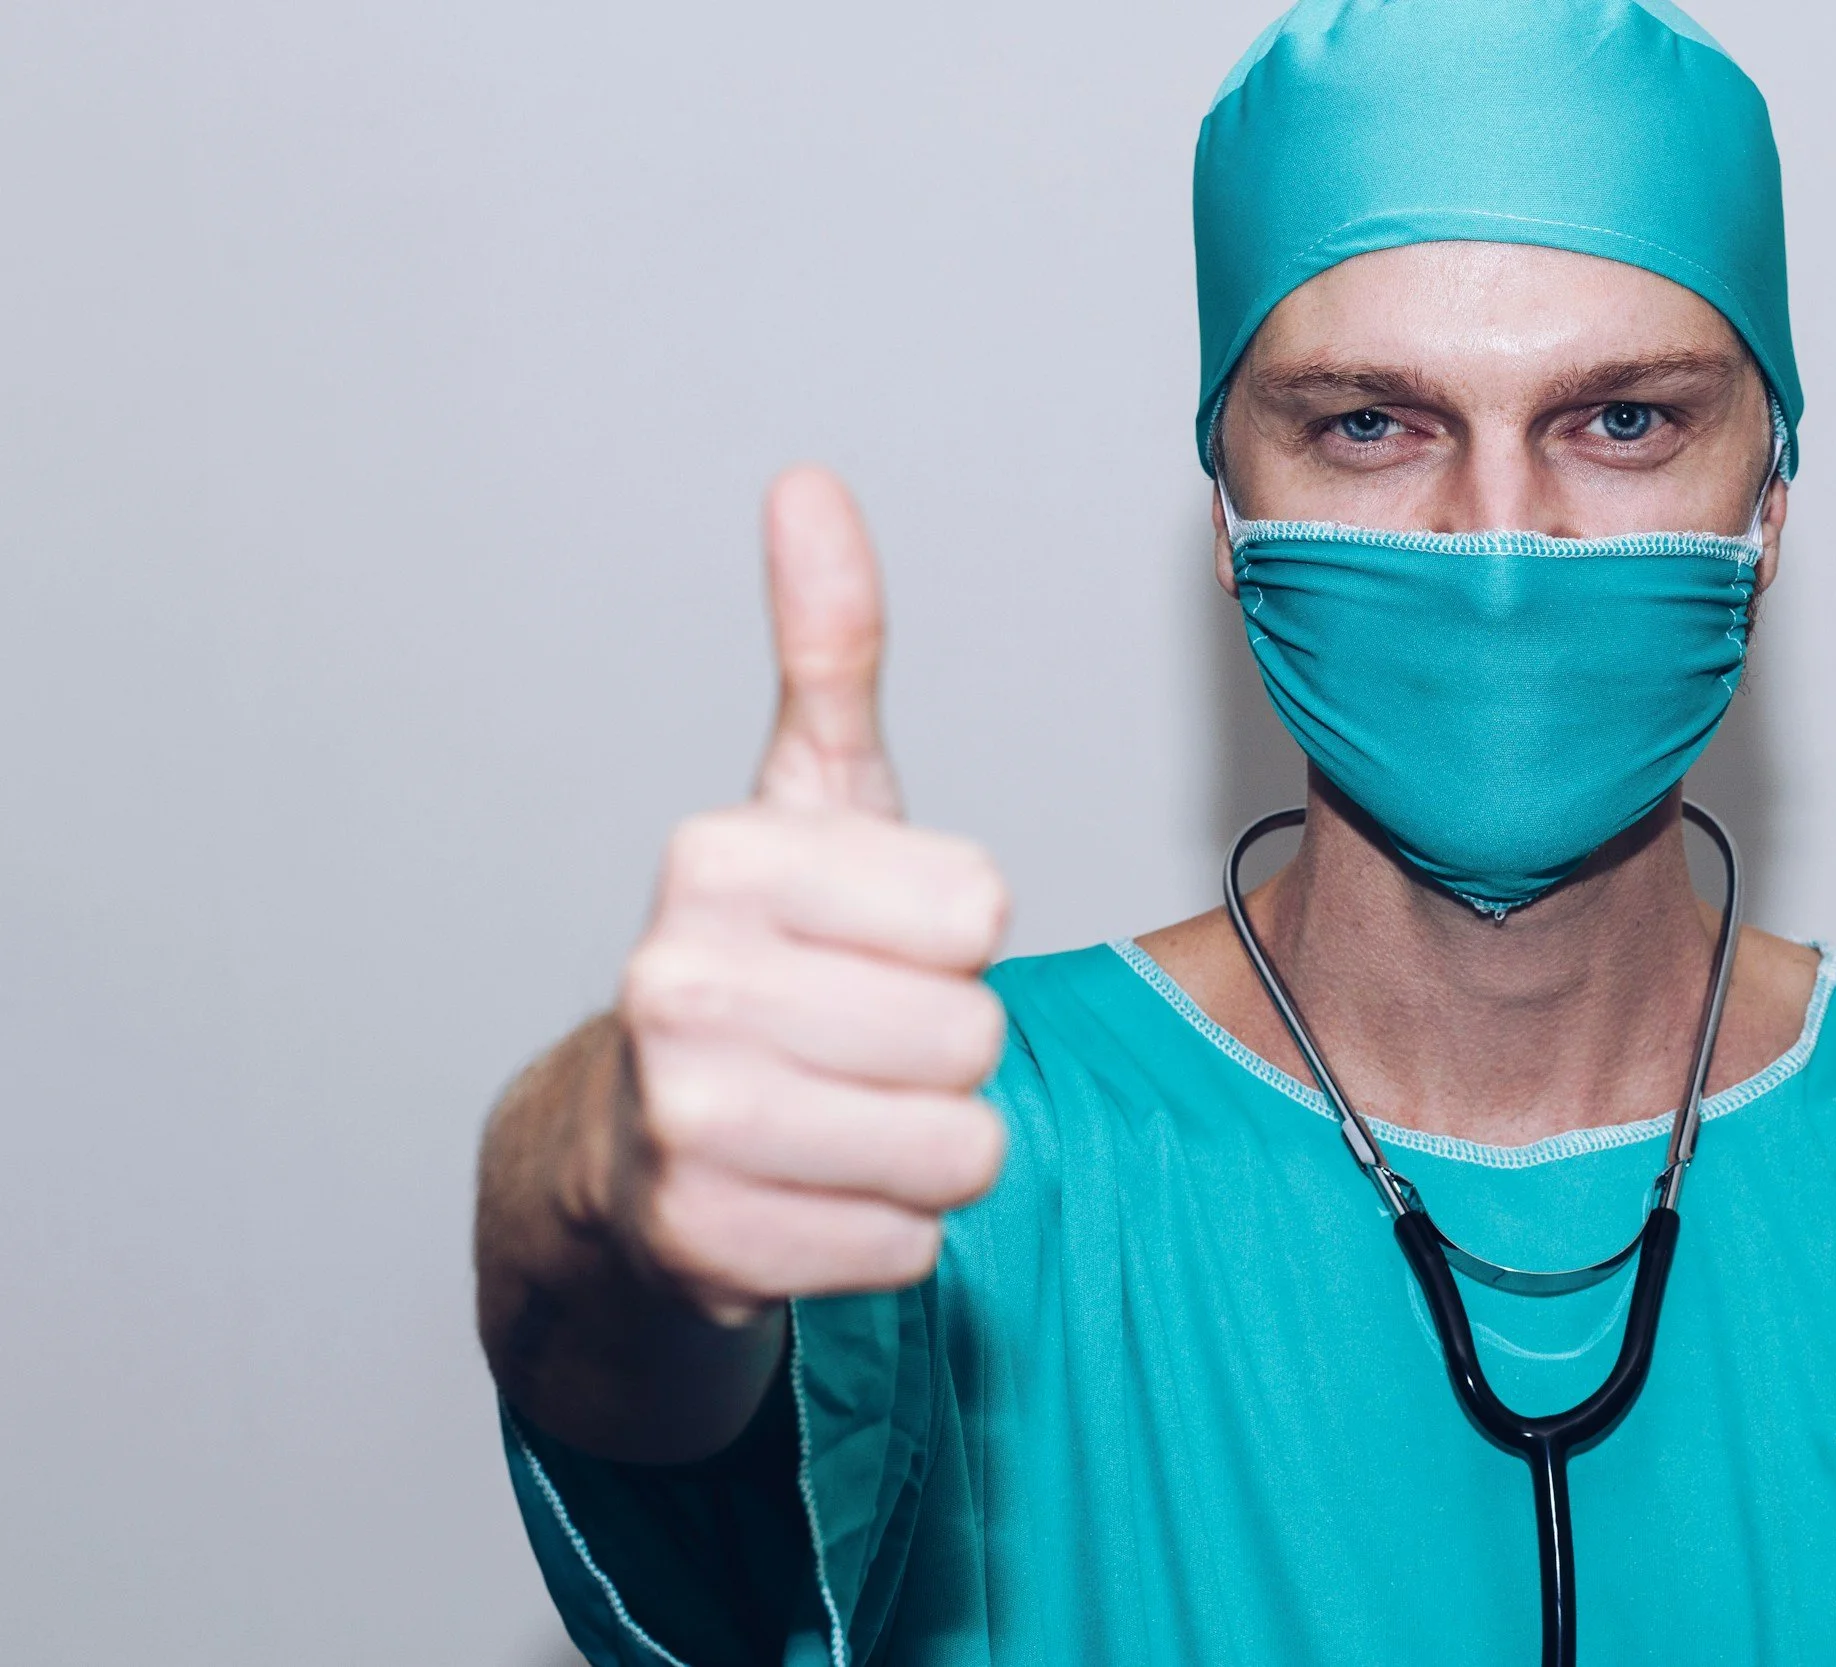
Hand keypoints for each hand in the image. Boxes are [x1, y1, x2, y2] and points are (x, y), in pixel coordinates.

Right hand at [612, 467, 1009, 1322]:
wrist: (629, 1157)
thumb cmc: (760, 967)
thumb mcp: (806, 805)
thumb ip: (828, 653)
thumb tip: (808, 485)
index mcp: (716, 858)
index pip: (978, 908)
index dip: (951, 939)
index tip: (874, 944)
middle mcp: (677, 982)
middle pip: (975, 1036)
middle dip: (946, 1053)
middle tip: (858, 1047)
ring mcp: (683, 1121)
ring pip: (959, 1149)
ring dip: (927, 1148)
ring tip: (843, 1120)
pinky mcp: (706, 1247)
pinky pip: (914, 1243)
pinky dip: (887, 1233)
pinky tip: (814, 1196)